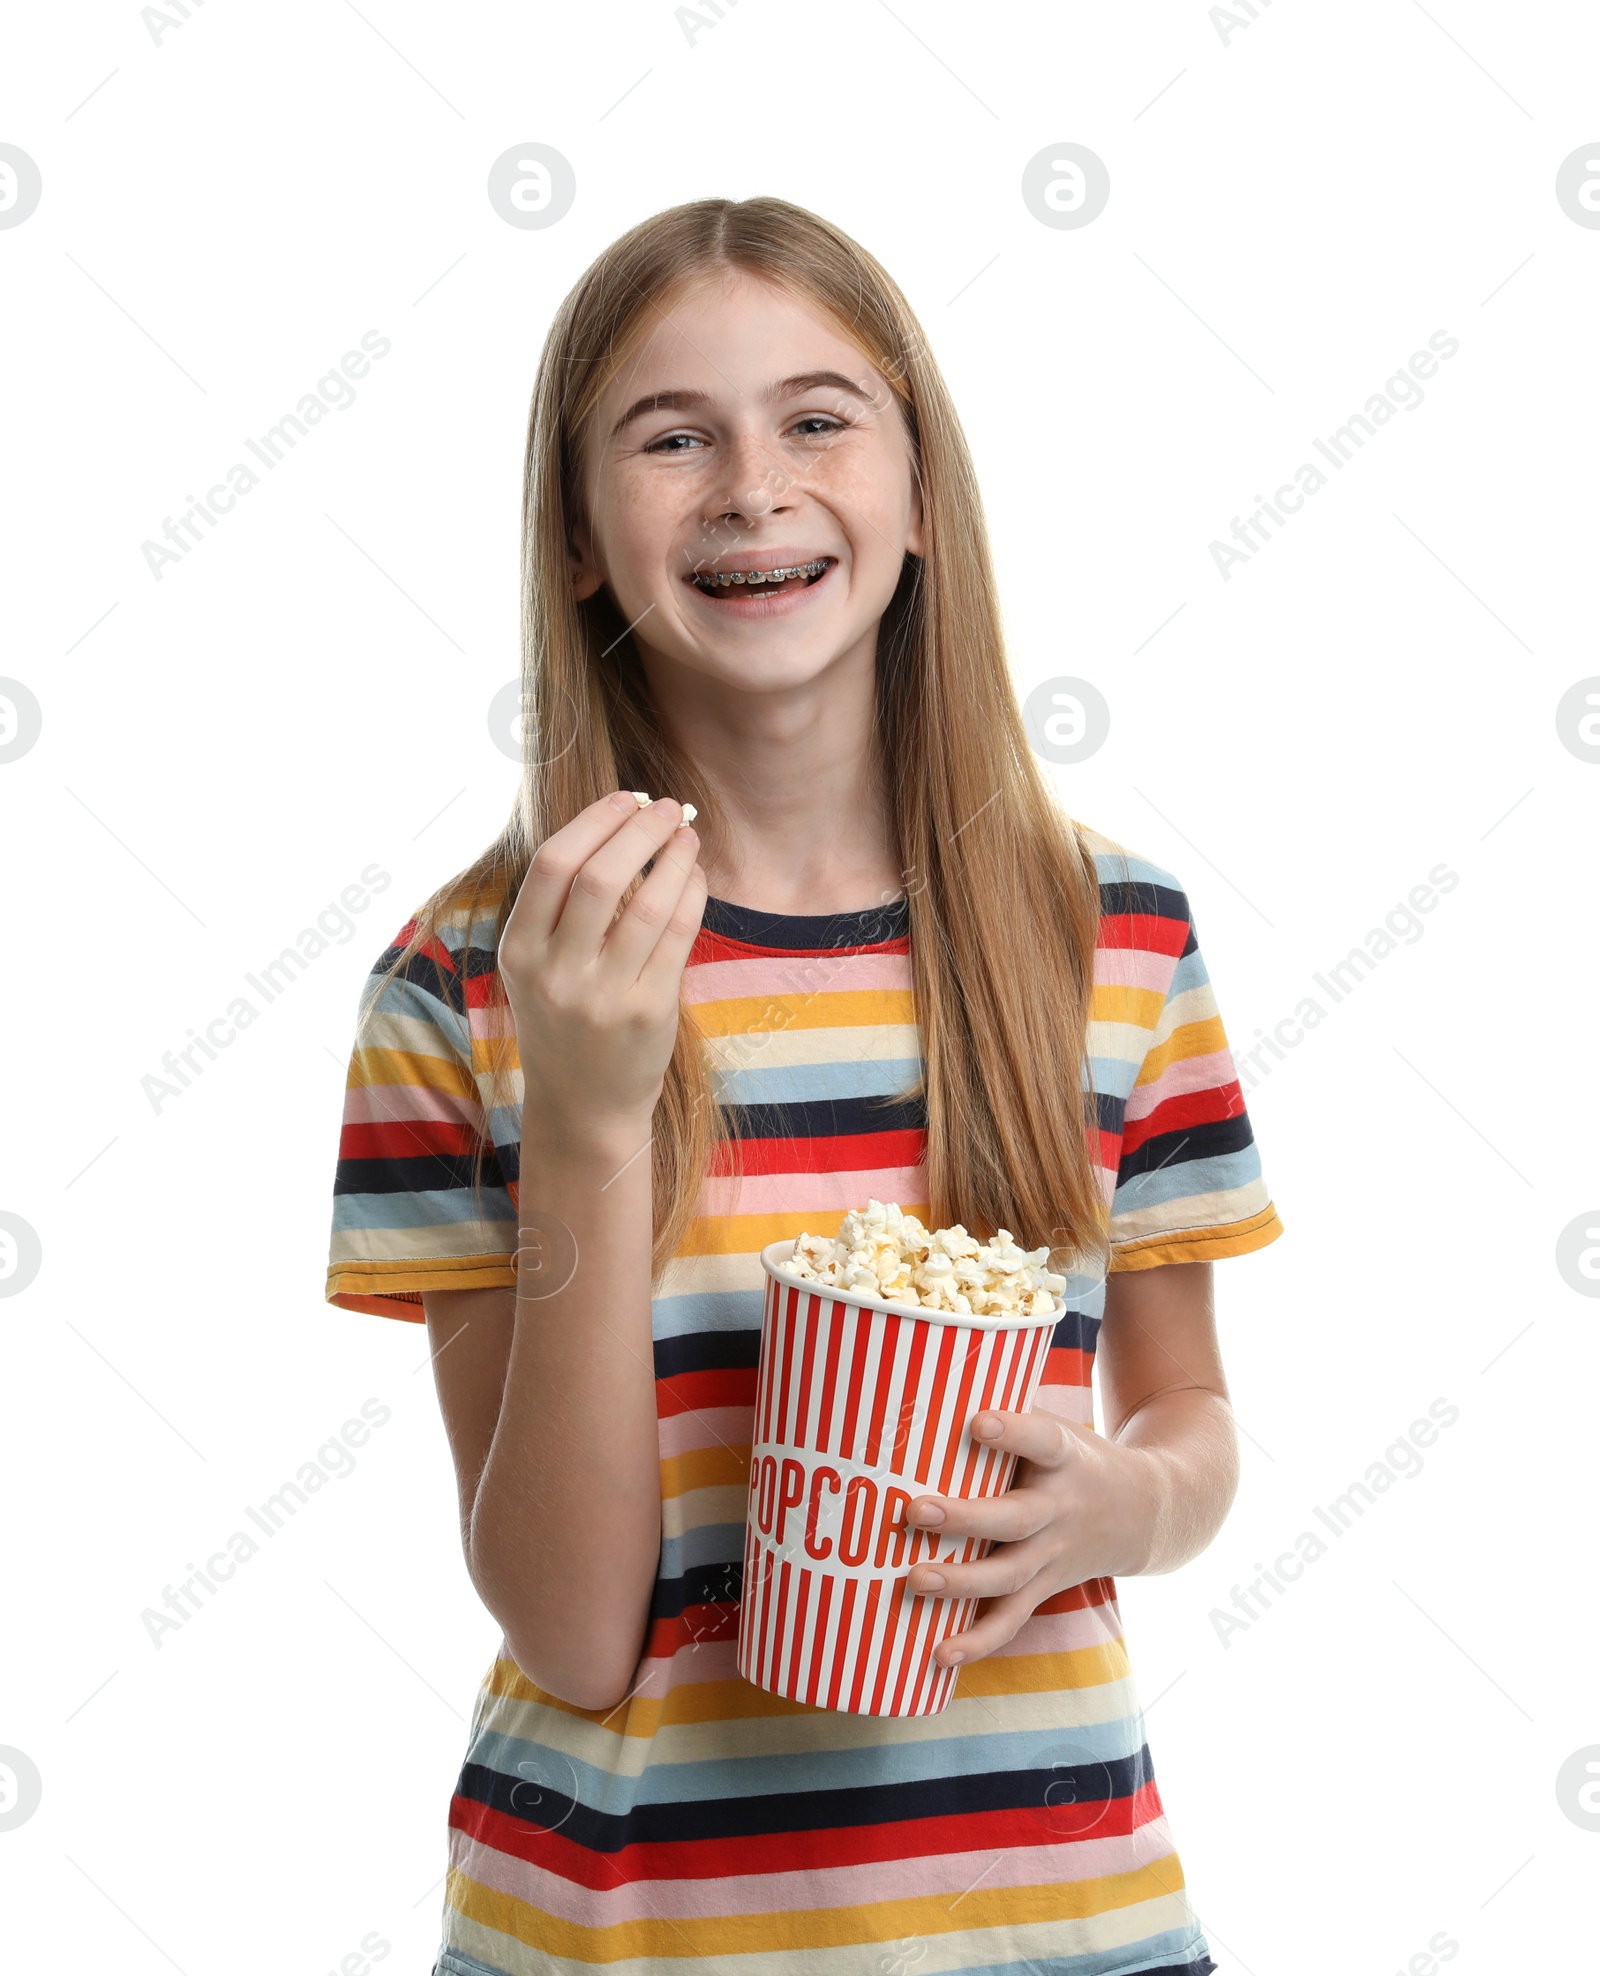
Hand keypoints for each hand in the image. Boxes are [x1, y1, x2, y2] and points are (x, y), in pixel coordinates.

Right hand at [498, 790, 705, 1132]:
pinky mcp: (648, 1013)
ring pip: (647, 904)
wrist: (583, 1107)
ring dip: (674, 857)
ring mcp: (603, 996)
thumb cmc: (566, 1022)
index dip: (594, 821)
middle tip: (666, 808)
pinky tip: (694, 876)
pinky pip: (678, 936)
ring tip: (686, 835)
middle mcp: (555, 974)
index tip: (625, 798)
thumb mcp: (538, 968)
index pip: (551, 865)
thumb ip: (563, 907)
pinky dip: (691, 894)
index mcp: (519, 952)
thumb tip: (621, 822)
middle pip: (599, 876)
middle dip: (639, 829)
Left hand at [900, 1407, 1162, 1667]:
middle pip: (1014, 1519)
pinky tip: (938, 1654)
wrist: (1145, 1510)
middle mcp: (1061, 1509)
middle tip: (914, 1511)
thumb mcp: (1054, 1426)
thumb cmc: (1074, 1456)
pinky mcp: (1045, 1587)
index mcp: (1064, 1457)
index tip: (977, 1422)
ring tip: (912, 1581)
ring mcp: (1054, 1555)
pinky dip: (977, 1641)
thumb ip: (1004, 1415)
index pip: (1041, 1439)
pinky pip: (1011, 1620)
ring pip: (1008, 1576)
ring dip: (959, 1583)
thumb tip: (923, 1388)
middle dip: (963, 1518)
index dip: (1011, 1431)